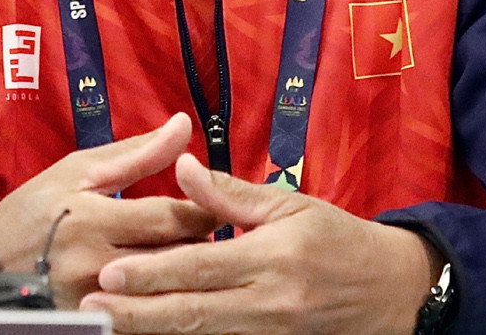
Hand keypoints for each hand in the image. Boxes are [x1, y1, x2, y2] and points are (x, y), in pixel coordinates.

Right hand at [0, 113, 217, 308]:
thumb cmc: (32, 211)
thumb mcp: (77, 171)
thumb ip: (136, 153)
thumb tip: (183, 125)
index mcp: (93, 218)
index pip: (169, 217)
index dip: (203, 210)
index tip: (218, 206)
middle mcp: (94, 263)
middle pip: (171, 258)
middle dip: (202, 245)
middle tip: (216, 234)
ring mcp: (91, 299)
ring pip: (160, 291)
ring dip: (186, 275)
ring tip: (199, 262)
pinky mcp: (88, 321)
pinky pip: (139, 315)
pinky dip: (160, 301)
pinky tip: (171, 291)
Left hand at [81, 153, 441, 334]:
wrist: (393, 290)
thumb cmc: (338, 238)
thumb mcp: (291, 204)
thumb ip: (232, 194)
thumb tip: (183, 168)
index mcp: (272, 256)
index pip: (199, 266)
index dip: (152, 271)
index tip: (109, 270)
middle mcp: (269, 301)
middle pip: (192, 312)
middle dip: (137, 313)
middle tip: (92, 306)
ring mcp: (272, 332)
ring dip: (155, 332)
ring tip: (111, 326)